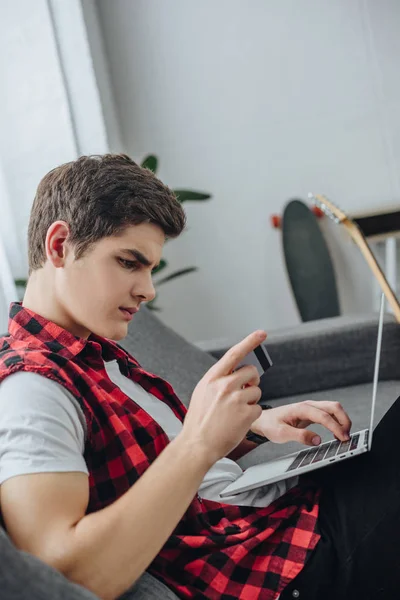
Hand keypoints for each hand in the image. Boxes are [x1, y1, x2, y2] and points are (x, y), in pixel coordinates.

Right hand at [180, 330, 266, 464]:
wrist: (197, 445)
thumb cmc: (199, 421)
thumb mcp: (202, 392)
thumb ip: (219, 380)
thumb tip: (237, 373)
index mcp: (212, 378)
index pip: (234, 354)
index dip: (250, 341)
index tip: (261, 333)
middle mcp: (225, 385)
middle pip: (252, 372)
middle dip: (252, 381)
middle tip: (245, 392)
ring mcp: (236, 400)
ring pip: (257, 391)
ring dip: (251, 400)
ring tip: (236, 412)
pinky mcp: (246, 414)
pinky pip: (258, 408)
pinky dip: (252, 415)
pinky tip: (239, 422)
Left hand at [250, 400, 351, 445]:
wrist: (264, 420)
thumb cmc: (271, 425)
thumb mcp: (282, 434)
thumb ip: (300, 436)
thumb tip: (317, 440)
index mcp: (302, 409)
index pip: (324, 416)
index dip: (336, 427)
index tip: (343, 438)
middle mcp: (309, 405)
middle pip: (334, 407)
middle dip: (344, 420)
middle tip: (346, 437)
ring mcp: (311, 408)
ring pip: (333, 409)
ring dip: (342, 421)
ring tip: (343, 436)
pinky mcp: (312, 413)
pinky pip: (329, 414)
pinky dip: (337, 422)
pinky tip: (336, 433)